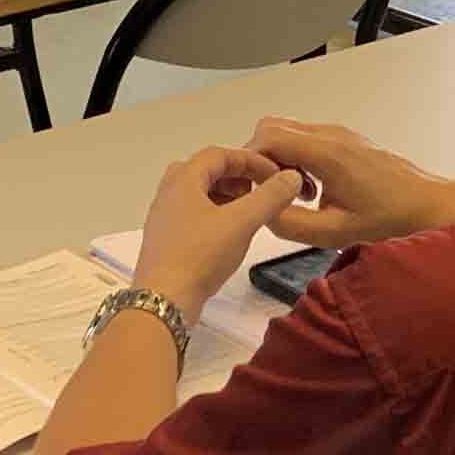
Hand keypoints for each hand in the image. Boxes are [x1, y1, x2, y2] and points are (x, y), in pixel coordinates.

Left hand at [130, 145, 306, 317]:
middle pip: (206, 171)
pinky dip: (215, 215)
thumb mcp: (242, 223)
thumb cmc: (200, 255)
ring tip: (248, 213)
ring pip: (198, 194)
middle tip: (258, 191)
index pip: (219, 155)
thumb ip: (269, 197)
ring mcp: (164, 218)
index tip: (274, 174)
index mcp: (183, 180)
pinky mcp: (166, 240)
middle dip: (236, 177)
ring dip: (226, 196)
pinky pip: (193, 215)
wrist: (164, 300)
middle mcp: (168, 193)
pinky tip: (229, 235)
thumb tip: (291, 177)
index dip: (250, 159)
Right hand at [243, 116, 454, 247]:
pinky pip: (306, 138)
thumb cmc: (387, 217)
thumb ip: (291, 224)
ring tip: (298, 194)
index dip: (253, 163)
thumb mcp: (333, 232)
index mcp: (326, 153)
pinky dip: (297, 158)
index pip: (268, 137)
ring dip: (281, 160)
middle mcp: (331, 135)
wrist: (425, 204)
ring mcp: (339, 133)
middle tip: (273, 192)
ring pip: (288, 131)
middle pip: (273, 128)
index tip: (258, 190)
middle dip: (263, 159)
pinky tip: (314, 189)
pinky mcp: (345, 139)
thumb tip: (263, 213)